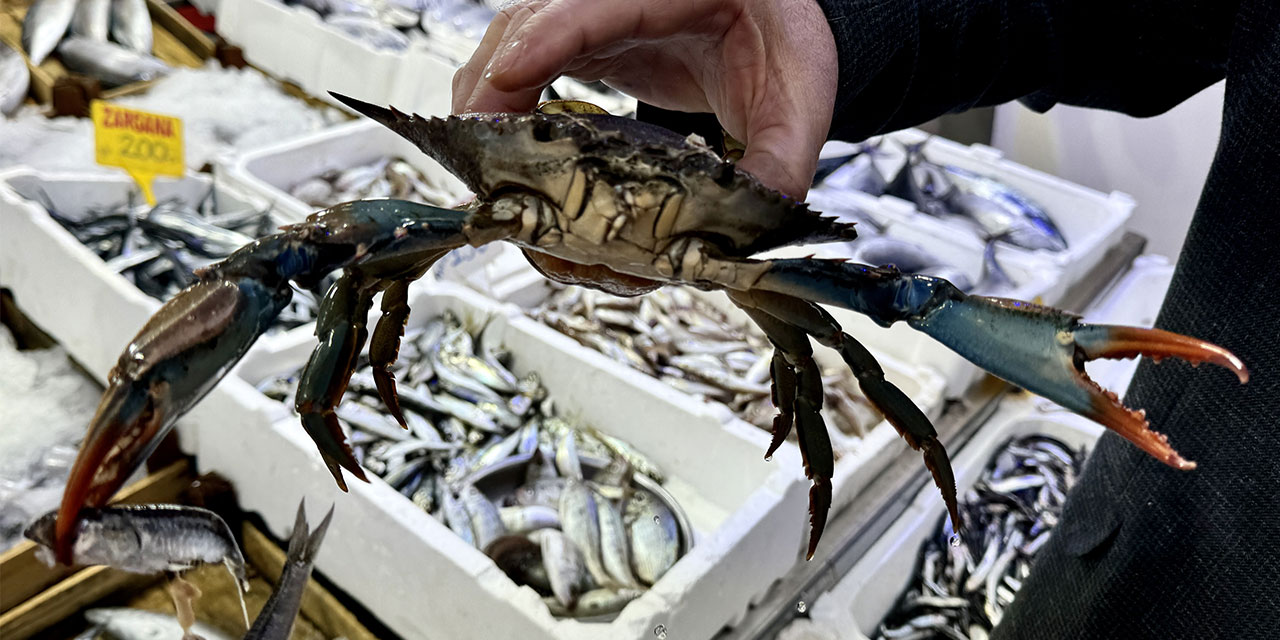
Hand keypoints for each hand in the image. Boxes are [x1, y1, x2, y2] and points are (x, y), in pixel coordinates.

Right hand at [452, 0, 837, 197]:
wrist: (780, 21)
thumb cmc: (785, 40)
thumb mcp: (796, 104)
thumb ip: (777, 165)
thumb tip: (744, 233)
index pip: (589, 10)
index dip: (541, 46)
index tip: (503, 87)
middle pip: (530, 22)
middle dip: (494, 88)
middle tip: (479, 154)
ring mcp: (597, 15)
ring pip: (516, 39)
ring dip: (489, 98)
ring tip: (483, 161)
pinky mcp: (586, 40)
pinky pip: (526, 59)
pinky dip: (504, 100)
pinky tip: (502, 144)